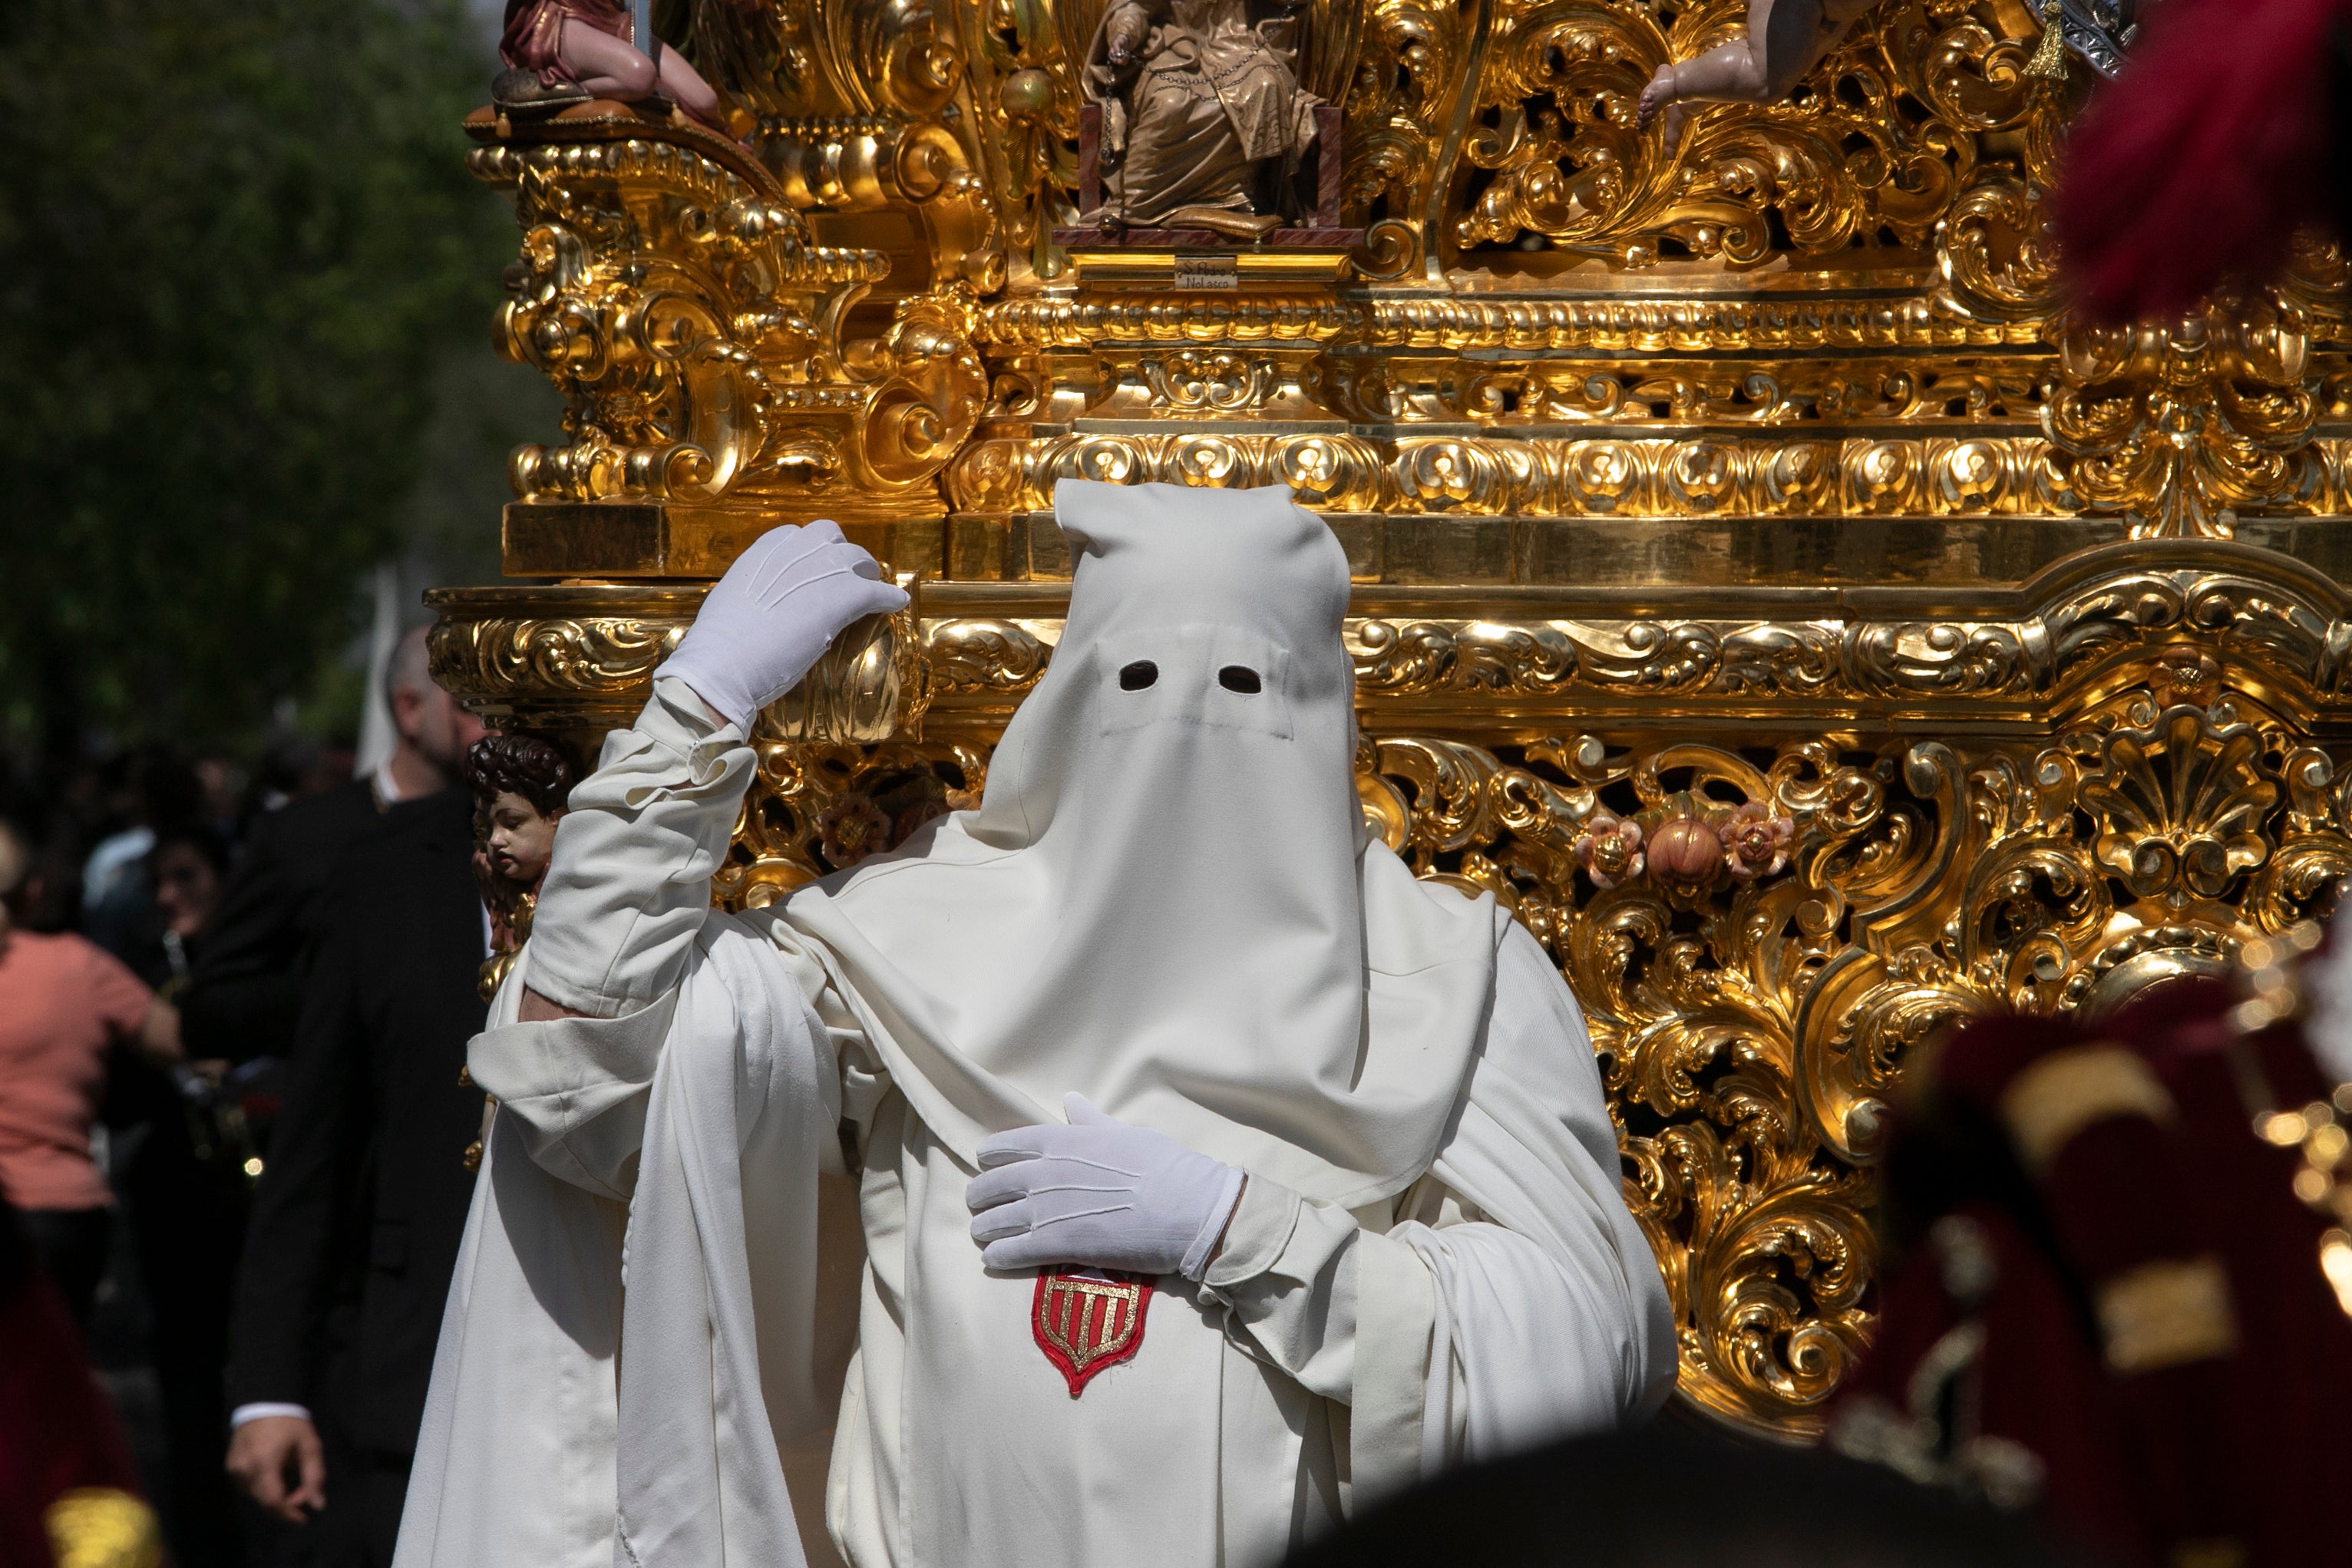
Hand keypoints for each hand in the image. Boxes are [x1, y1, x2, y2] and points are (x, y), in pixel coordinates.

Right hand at [226, 1415, 325, 1522]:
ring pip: (255, 1496)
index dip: (288, 1514)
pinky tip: (275, 1476)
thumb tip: (317, 1504)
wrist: (264, 1401)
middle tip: (303, 1494)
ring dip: (274, 1497)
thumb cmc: (291, 1423)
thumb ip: (314, 1476)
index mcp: (264, 1464)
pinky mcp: (230, 1467)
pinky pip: (247, 1487)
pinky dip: (263, 1488)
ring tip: (291, 1481)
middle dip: (285, 1505)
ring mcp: (234, 1469)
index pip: (273, 1501)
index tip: (303, 1519)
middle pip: (264, 1502)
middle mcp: (244, 1470)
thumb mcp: (309, 1445)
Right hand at [655, 521, 908, 729]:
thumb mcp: (732, 601)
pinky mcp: (844, 596)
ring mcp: (822, 569)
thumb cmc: (720, 645)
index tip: (812, 568)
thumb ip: (753, 592)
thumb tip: (762, 606)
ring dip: (865, 573)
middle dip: (839, 554)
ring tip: (870, 589)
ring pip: (858, 558)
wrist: (724, 662)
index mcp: (763, 551)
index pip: (794, 535)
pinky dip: (890, 597)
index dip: (808, 553)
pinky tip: (896, 603)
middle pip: (830, 537)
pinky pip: (878, 591)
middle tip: (844, 577)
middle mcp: (794, 550)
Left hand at [967, 1095, 1244, 1278]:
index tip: (985, 1162)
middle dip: (981, 1195)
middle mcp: (1044, 1173)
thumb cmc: (1163, 1166)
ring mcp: (1046, 1210)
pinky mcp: (1055, 1246)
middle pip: (991, 1185)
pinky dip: (997, 1257)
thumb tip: (1071, 1098)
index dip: (990, 1155)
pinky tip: (992, 1260)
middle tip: (979, 1204)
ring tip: (982, 1234)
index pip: (1006, 1144)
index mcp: (1060, 1141)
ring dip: (985, 1228)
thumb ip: (1090, 1120)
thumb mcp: (1124, 1133)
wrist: (1185, 1208)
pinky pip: (1010, 1252)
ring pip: (995, 1220)